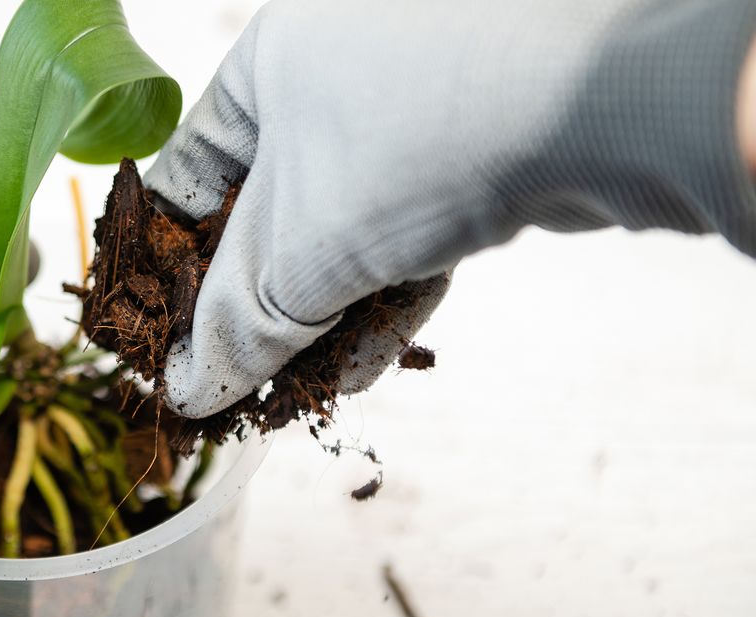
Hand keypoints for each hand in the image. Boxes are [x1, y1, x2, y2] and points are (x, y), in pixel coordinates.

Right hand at [146, 0, 755, 417]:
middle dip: (259, 309)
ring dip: (322, 320)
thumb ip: (234, 327)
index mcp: (268, 69)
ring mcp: (411, 114)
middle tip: (239, 379)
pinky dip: (384, 298)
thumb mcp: (298, 253)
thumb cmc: (412, 146)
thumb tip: (186, 392)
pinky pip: (404, 234)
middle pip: (269, 218)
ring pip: (341, 234)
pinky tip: (366, 368)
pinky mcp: (476, 153)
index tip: (162, 333)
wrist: (607, 107)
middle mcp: (334, 80)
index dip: (167, 264)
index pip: (188, 177)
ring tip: (302, 393)